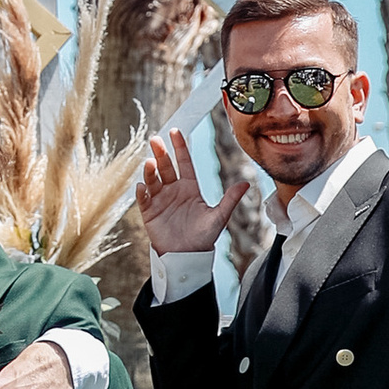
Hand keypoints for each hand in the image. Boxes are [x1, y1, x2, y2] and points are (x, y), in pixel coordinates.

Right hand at [136, 129, 250, 261]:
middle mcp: (174, 190)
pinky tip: (143, 186)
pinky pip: (143, 198)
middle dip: (161, 152)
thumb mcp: (219, 217)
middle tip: (155, 139)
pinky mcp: (150, 212)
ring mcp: (160, 200)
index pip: (183, 162)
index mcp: (190, 188)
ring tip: (150, 163)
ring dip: (150, 170)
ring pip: (153, 179)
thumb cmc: (203, 238)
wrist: (187, 256)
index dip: (179, 147)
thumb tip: (246, 183)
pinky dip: (142, 191)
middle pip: (166, 166)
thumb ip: (230, 199)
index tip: (175, 131)